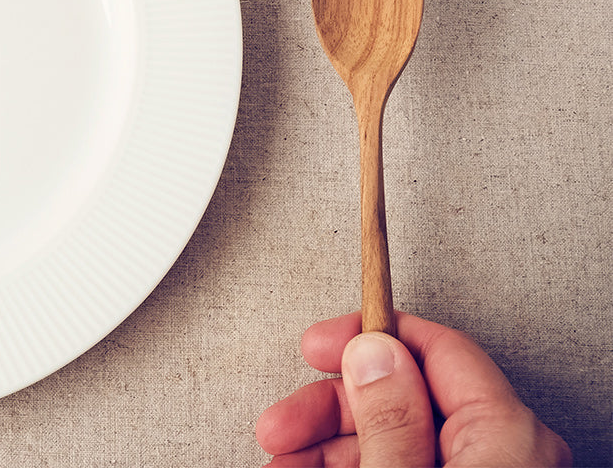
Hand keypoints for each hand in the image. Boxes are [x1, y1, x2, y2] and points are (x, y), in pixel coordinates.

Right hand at [256, 311, 569, 466]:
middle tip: (282, 424)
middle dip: (328, 409)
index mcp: (508, 434)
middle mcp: (509, 455)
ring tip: (282, 464)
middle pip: (403, 397)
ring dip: (326, 446)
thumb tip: (371, 351)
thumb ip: (390, 417)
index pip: (433, 347)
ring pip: (395, 440)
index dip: (364, 336)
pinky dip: (350, 467)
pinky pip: (404, 467)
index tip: (317, 345)